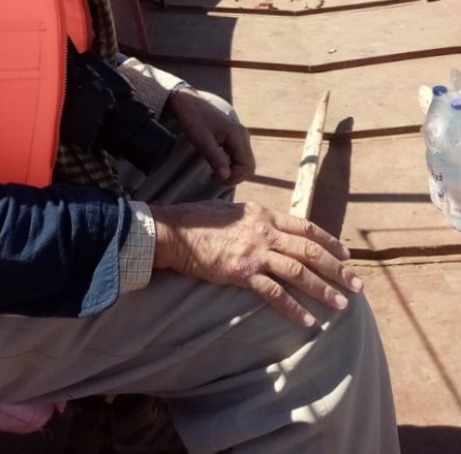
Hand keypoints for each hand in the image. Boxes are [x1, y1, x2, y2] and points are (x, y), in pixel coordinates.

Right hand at [151, 199, 362, 327]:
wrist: (175, 231)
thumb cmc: (199, 220)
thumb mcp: (234, 211)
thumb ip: (255, 220)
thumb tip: (270, 228)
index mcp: (264, 214)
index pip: (305, 227)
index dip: (329, 241)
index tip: (346, 254)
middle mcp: (264, 231)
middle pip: (309, 250)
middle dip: (337, 268)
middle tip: (357, 285)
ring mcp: (254, 252)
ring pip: (298, 271)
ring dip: (323, 289)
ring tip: (341, 305)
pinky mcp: (242, 272)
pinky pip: (274, 293)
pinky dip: (293, 308)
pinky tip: (307, 320)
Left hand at [166, 88, 255, 184]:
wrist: (189, 103)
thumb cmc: (194, 120)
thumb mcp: (202, 140)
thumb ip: (215, 159)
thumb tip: (226, 177)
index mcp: (238, 135)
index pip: (247, 166)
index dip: (234, 177)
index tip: (216, 178)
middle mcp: (243, 136)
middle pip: (249, 166)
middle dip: (235, 177)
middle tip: (216, 178)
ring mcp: (240, 137)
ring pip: (246, 163)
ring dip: (234, 172)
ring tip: (216, 174)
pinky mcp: (235, 138)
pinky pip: (240, 157)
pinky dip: (232, 166)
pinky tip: (219, 167)